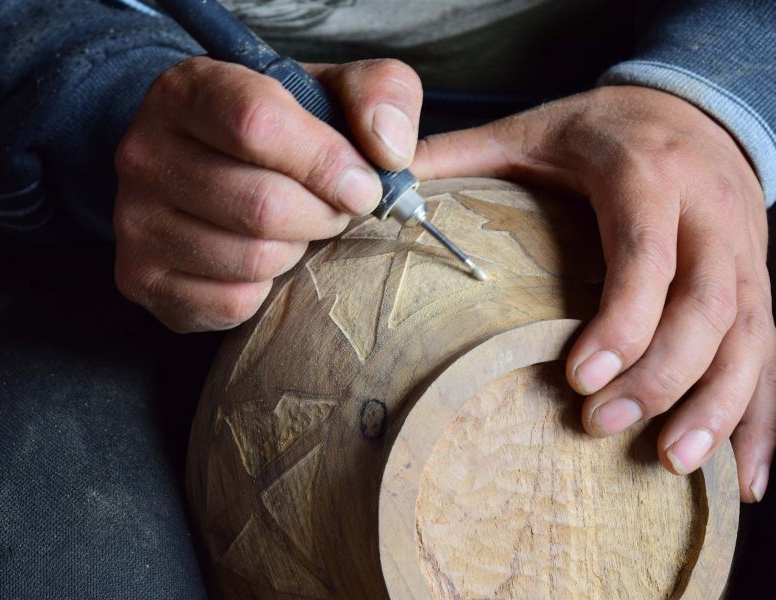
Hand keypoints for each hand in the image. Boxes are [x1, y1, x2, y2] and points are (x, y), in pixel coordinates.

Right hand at [114, 57, 421, 330]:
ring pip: (252, 259)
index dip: (325, 163)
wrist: (203, 163)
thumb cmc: (277, 131)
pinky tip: (264, 261)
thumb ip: (378, 94)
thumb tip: (390, 149)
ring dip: (297, 252)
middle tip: (333, 210)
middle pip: (261, 205)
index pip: (257, 125)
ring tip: (297, 231)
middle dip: (322, 216)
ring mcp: (135, 221)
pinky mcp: (140, 278)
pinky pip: (231, 303)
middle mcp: (146, 153)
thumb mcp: (330, 91)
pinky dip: (267, 290)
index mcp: (190, 90)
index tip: (363, 186)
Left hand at [413, 85, 774, 501]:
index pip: (645, 252)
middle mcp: (708, 214)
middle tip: (602, 425)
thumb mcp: (528, 129)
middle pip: (706, 305)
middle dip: (660, 374)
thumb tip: (383, 187)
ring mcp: (744, 252)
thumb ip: (459, 155)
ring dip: (717, 406)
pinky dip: (760, 419)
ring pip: (747, 337)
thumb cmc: (602, 128)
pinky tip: (744, 477)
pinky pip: (769, 355)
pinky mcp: (757, 284)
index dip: (624, 317)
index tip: (580, 375)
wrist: (694, 102)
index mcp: (645, 173)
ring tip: (671, 462)